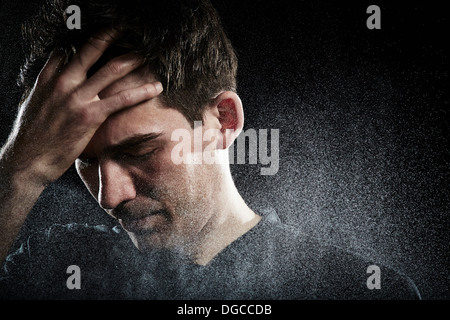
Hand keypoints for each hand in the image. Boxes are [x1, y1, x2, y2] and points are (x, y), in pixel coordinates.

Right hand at [2, 30, 162, 185]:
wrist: (29, 159)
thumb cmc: (32, 135)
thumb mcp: (34, 103)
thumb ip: (49, 87)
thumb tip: (60, 77)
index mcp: (48, 77)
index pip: (69, 49)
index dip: (88, 41)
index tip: (104, 38)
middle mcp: (63, 82)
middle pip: (91, 50)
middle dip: (112, 36)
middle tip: (127, 31)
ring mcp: (77, 98)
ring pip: (111, 70)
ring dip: (132, 60)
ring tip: (146, 55)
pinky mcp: (90, 115)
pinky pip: (121, 99)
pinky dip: (141, 92)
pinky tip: (156, 88)